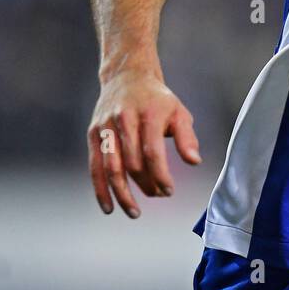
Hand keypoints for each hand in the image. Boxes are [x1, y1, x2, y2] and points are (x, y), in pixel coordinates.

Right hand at [88, 68, 200, 217]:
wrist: (127, 77)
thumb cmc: (158, 100)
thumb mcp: (179, 112)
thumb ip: (187, 137)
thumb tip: (194, 161)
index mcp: (148, 114)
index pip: (152, 152)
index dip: (160, 176)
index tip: (169, 191)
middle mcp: (124, 119)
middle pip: (132, 162)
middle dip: (146, 184)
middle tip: (158, 195)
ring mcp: (106, 127)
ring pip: (111, 167)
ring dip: (122, 194)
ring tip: (134, 212)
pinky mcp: (94, 133)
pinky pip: (95, 166)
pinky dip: (100, 189)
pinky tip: (108, 207)